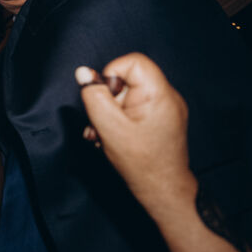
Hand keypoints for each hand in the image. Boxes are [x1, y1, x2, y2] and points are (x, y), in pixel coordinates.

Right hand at [75, 54, 195, 216]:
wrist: (163, 190)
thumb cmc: (141, 162)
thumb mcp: (109, 127)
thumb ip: (94, 96)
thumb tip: (84, 73)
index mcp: (159, 94)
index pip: (132, 62)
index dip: (111, 75)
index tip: (105, 99)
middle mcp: (168, 97)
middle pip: (128, 79)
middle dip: (108, 99)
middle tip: (104, 122)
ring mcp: (167, 108)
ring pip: (129, 94)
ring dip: (112, 112)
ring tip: (107, 134)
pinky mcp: (163, 119)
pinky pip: (137, 107)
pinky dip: (122, 119)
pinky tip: (115, 137)